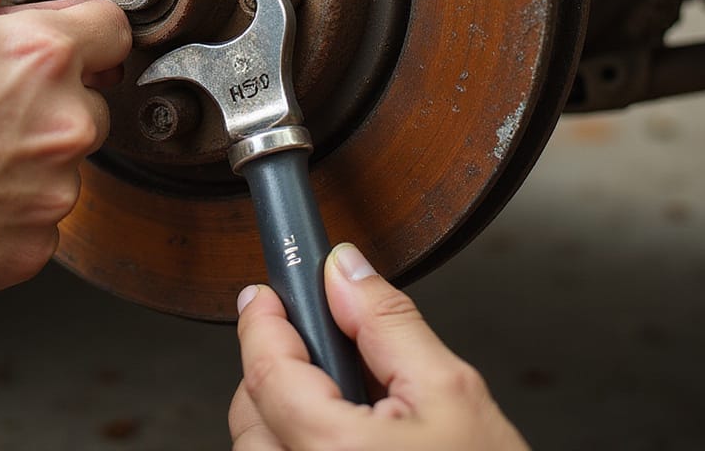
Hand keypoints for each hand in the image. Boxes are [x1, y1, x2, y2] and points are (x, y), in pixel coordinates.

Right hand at [0, 0, 131, 318]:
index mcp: (40, 56)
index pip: (112, 27)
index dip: (81, 25)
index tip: (59, 37)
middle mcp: (62, 124)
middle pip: (89, 96)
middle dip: (48, 92)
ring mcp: (51, 191)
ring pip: (63, 159)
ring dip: (27, 152)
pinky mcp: (31, 248)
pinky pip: (37, 214)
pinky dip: (8, 206)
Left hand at [230, 243, 527, 449]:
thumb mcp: (451, 392)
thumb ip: (388, 323)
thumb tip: (345, 271)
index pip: (267, 371)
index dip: (261, 322)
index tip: (264, 296)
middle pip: (253, 413)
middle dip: (278, 370)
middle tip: (322, 352)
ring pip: (262, 448)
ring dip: (284, 416)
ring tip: (348, 406)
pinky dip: (297, 446)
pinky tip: (346, 441)